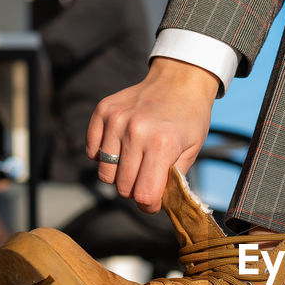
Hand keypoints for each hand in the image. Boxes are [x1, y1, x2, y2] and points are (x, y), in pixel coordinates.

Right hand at [85, 58, 218, 213]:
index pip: (144, 195)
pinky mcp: (102, 111)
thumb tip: (156, 204)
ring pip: (105, 172)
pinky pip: (92, 151)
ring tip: (135, 162)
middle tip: (147, 179)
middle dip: (135, 190)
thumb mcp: (192, 150)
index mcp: (162, 144)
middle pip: (122, 187)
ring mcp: (116, 120)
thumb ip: (173, 180)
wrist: (179, 80)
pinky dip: (103, 156)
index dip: (149, 205)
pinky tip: (121, 148)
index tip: (154, 202)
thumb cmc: (190, 117)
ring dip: (119, 174)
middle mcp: (135, 132)